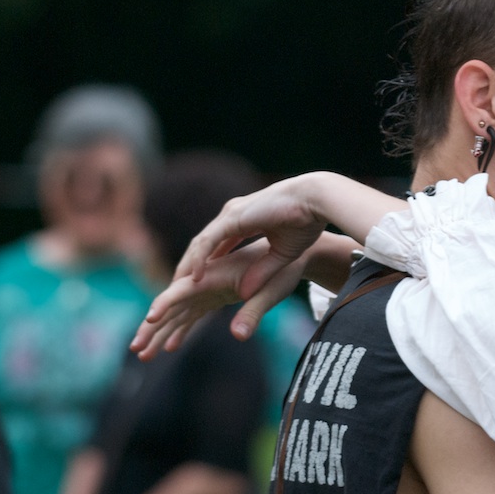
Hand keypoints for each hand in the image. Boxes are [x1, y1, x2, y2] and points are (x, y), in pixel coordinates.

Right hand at [133, 239, 302, 357]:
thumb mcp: (274, 289)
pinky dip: (181, 328)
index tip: (150, 319)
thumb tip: (237, 336)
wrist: (296, 246)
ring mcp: (210, 285)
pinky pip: (193, 311)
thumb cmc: (286, 264)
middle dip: (152, 325)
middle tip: (134, 348)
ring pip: (179, 309)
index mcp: (216, 270)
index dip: (165, 303)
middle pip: (173, 301)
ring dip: (161, 331)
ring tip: (143, 355)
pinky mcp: (217, 292)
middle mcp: (206, 276)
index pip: (183, 288)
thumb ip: (253, 310)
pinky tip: (171, 347)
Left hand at [174, 173, 334, 286]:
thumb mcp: (281, 255)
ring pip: (200, 243)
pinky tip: (194, 277)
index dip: (205, 262)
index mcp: (244, 220)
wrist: (316, 200)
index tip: (197, 282)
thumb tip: (245, 293)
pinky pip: (209, 241)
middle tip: (178, 288)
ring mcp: (231, 214)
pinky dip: (200, 259)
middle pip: (202, 243)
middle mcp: (233, 215)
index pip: (215, 243)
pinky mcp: (234, 217)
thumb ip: (262, 271)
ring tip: (178, 287)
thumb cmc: (306, 223)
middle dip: (190, 266)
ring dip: (188, 266)